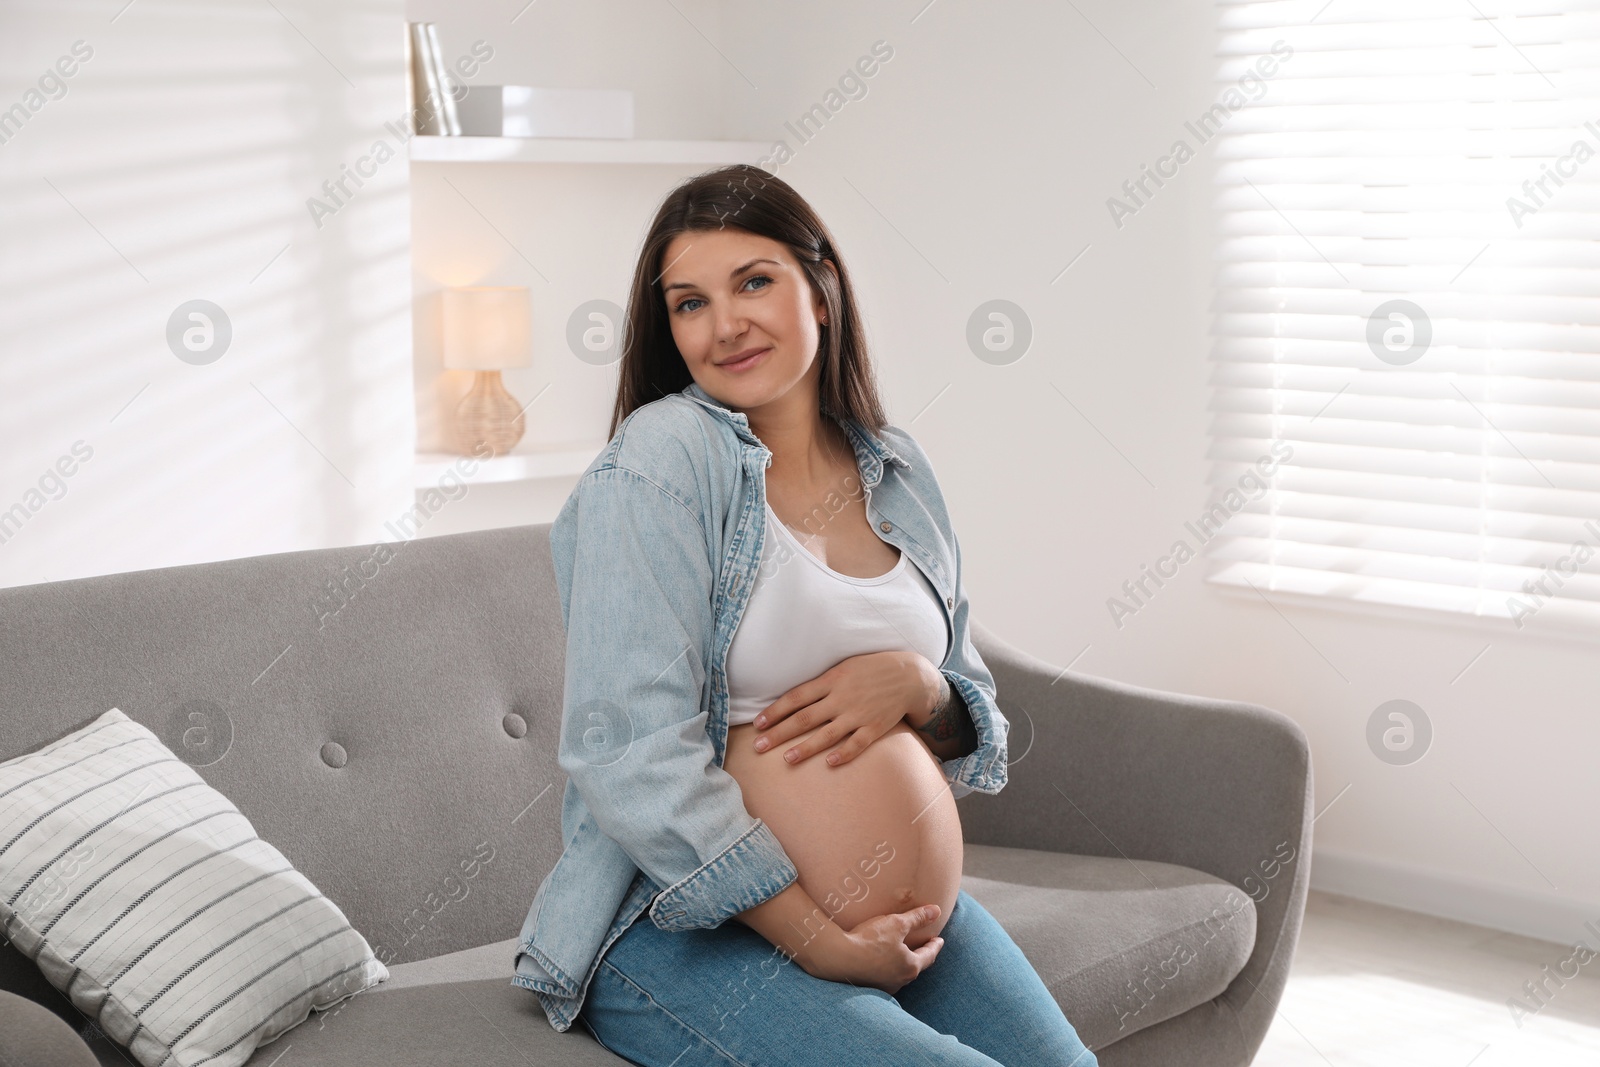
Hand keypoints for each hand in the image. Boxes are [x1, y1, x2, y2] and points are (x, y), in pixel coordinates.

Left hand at [752, 650, 944, 766]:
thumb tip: (792, 699)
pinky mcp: (876, 727)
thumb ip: (820, 684)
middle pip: (805, 718)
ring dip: (806, 747)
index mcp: (831, 680)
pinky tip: (830, 763)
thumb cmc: (869, 670)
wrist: (908, 675)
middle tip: (759, 746)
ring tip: (787, 759)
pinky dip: (845, 753)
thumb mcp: (842, 668)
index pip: (796, 697)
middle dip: (780, 733)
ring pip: (828, 734)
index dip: (775, 711)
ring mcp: (859, 714)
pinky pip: (858, 743)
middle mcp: (842, 698)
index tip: (757, 724)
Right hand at [813, 903, 945, 993]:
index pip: (929, 955)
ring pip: (899, 974)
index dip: (934, 946)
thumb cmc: (870, 940)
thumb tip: (936, 911)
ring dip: (902, 964)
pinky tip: (880, 963)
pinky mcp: (868, 986)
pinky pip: (883, 976)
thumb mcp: (896, 923)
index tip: (939, 940)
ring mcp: (884, 986)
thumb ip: (917, 918)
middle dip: (920, 956)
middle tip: (922, 947)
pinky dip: (886, 968)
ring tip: (901, 954)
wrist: (839, 958)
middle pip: (915, 967)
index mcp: (910, 967)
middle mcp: (900, 981)